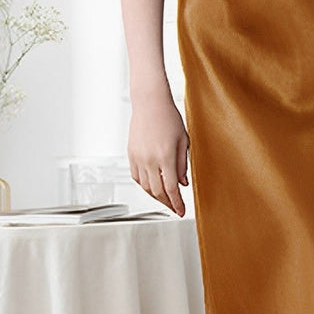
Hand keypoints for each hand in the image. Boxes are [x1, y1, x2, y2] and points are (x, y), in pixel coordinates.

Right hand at [127, 89, 188, 216]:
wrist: (149, 103)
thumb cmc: (169, 118)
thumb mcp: (183, 141)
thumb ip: (183, 164)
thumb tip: (183, 184)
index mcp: (165, 157)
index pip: (171, 188)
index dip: (177, 203)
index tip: (181, 211)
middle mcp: (149, 160)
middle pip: (157, 191)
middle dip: (168, 203)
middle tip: (175, 208)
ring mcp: (138, 158)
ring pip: (145, 187)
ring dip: (156, 196)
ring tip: (165, 199)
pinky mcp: (131, 155)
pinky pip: (136, 177)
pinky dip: (144, 186)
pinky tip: (152, 187)